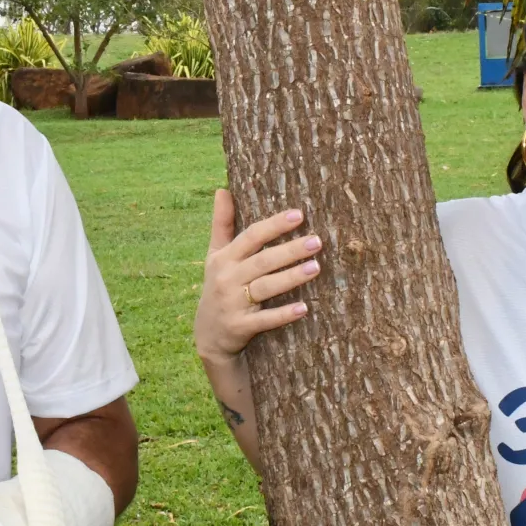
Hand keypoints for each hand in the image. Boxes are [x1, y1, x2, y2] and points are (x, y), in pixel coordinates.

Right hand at [193, 189, 321, 365]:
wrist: (208, 335)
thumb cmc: (218, 287)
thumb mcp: (215, 255)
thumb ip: (222, 224)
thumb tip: (222, 189)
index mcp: (224, 258)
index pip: (251, 237)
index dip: (274, 225)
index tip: (299, 215)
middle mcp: (227, 278)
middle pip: (262, 261)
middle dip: (290, 250)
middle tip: (317, 241)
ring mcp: (233, 304)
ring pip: (265, 288)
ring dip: (291, 278)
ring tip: (316, 268)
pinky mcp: (240, 327)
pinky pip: (264, 320)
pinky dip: (283, 314)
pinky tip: (304, 308)